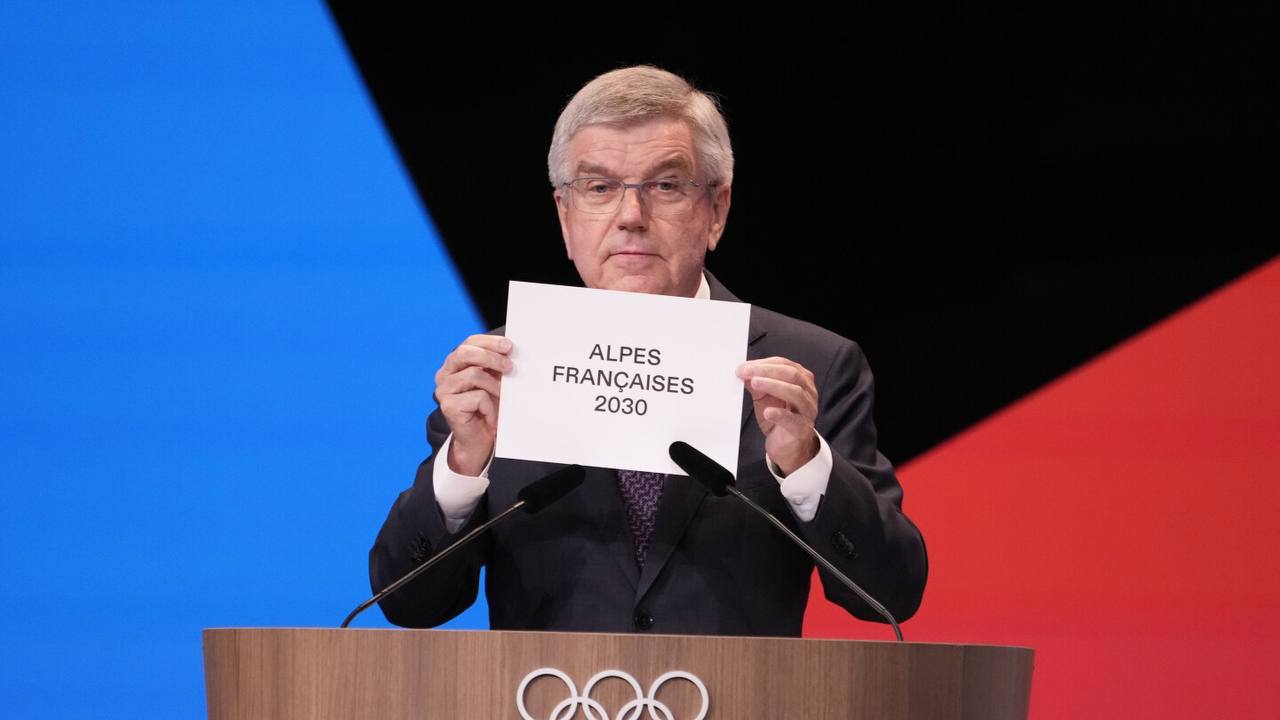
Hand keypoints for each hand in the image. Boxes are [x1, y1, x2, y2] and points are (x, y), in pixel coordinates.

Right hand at [434, 334, 512, 474]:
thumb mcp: (492, 382)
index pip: (469, 343)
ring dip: (495, 386)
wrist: (478, 441)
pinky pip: (477, 397)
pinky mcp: (448, 406)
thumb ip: (496, 366)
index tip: (509, 346)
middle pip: (465, 353)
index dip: (489, 342)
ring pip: (474, 374)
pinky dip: (490, 406)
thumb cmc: (487, 408)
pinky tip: (491, 416)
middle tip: (510, 366)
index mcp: (454, 364)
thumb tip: (511, 351)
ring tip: (502, 398)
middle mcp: (444, 374)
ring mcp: (443, 390)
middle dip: (491, 357)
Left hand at [736, 357, 819, 474]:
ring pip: (796, 393)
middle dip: (767, 371)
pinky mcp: (802, 429)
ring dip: (773, 385)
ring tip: (755, 384)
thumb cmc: (778, 418)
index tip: (744, 367)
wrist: (787, 446)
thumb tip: (743, 372)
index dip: (764, 363)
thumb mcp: (764, 397)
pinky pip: (793, 420)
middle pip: (792, 375)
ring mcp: (807, 411)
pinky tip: (768, 412)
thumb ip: (756, 384)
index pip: (785, 365)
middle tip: (746, 372)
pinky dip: (780, 414)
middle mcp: (808, 393)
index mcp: (801, 380)